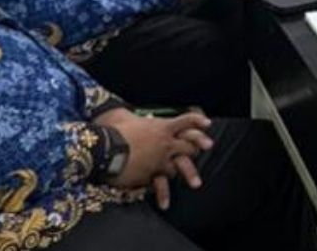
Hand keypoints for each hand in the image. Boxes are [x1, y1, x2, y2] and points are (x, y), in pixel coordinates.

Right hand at [95, 109, 212, 198]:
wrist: (107, 147)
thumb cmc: (116, 130)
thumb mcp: (128, 118)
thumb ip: (134, 118)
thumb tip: (128, 112)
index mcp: (162, 127)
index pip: (185, 121)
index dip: (197, 121)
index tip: (208, 123)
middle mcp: (165, 142)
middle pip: (188, 145)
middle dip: (198, 146)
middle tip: (209, 147)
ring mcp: (159, 159)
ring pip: (179, 166)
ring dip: (187, 173)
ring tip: (196, 183)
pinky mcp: (150, 174)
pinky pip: (161, 183)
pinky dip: (163, 193)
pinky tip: (165, 203)